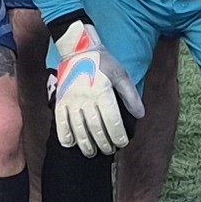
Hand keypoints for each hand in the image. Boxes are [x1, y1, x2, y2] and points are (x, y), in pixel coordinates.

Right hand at [46, 16, 140, 157]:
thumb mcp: (121, 74)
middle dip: (104, 144)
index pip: (112, 121)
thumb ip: (131, 95)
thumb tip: (140, 114)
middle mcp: (86, 98)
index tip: (122, 143)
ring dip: (86, 144)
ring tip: (92, 152)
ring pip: (78, 129)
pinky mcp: (60, 100)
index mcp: (102, 92)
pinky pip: (60, 122)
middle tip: (109, 150)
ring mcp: (71, 100)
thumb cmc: (102, 61)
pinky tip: (71, 144)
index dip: (118, 136)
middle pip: (96, 128)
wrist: (77, 49)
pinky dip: (65, 136)